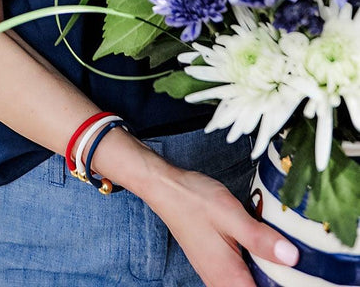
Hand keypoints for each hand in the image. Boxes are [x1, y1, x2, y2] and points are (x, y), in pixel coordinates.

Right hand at [145, 165, 298, 286]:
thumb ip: (260, 238)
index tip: (300, 278)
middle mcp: (221, 283)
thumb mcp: (231, 214)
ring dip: (268, 278)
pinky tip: (266, 253)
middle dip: (278, 282)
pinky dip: (256, 270)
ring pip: (249, 286)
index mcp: (229, 277)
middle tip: (297, 268)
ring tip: (286, 261)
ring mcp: (217, 276)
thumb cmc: (194, 200)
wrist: (166, 189)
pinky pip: (241, 278)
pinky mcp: (216, 265)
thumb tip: (292, 257)